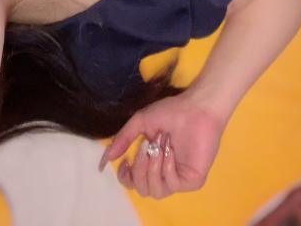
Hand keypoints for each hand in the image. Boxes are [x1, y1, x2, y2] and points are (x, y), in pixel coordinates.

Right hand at [98, 90, 226, 198]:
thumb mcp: (141, 123)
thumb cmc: (171, 112)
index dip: (125, 177)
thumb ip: (122, 140)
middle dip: (140, 167)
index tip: (125, 162)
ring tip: (160, 147)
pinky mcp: (192, 181)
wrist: (195, 108)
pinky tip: (171, 151)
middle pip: (142, 190)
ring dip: (153, 167)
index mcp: (151, 161)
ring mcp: (178, 178)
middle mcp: (163, 173)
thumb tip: (104, 160)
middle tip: (148, 146)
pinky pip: (171, 185)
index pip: (133, 183)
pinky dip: (167, 167)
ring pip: (155, 192)